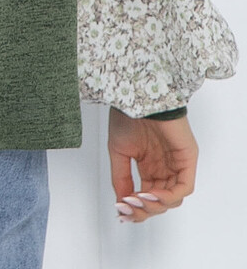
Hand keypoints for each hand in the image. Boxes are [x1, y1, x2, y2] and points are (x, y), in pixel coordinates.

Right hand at [108, 105, 197, 222]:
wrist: (137, 96)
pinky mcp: (188, 159)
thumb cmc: (127, 115)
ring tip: (137, 198)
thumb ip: (121, 178)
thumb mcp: (118, 151)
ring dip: (154, 204)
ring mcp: (177, 164)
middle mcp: (165, 167)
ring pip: (173, 198)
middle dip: (143, 210)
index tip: (121, 211)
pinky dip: (168, 196)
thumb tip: (122, 204)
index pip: (148, 197)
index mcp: (150, 165)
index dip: (136, 208)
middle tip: (128, 208)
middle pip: (161, 202)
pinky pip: (183, 187)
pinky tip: (150, 193)